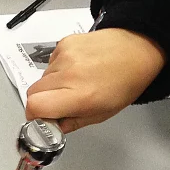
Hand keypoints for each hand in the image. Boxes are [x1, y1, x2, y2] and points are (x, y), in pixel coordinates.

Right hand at [24, 29, 165, 132]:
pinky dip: (58, 69)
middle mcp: (70, 73)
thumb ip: (71, 123)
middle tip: (61, 102)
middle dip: (43, 101)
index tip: (44, 118)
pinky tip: (77, 68)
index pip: (35, 106)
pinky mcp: (64, 43)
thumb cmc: (123, 84)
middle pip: (33, 92)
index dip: (34, 115)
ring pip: (41, 77)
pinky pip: (49, 62)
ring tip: (75, 82)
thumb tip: (49, 127)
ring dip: (52, 84)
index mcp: (80, 95)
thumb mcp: (101, 114)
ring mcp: (65, 55)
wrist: (137, 49)